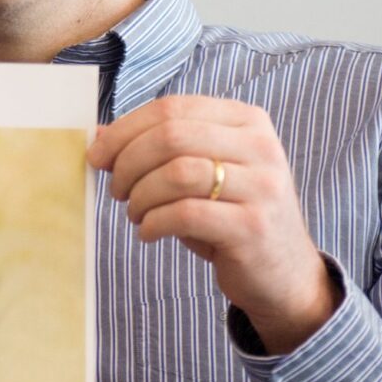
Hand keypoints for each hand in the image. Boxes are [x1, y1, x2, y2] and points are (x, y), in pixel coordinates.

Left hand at [89, 95, 338, 354]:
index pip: (173, 108)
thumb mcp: (201, 175)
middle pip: (171, 136)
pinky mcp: (252, 227)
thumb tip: (99, 136)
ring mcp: (261, 186)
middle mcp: (260, 146)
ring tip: (135, 213)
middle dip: (128, 163)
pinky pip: (185, 214)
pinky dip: (154, 223)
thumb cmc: (231, 217)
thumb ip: (158, 150)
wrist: (284, 273)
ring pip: (177, 173)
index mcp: (246, 120)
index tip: (98, 155)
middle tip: (116, 189)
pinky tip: (149, 232)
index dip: (125, 130)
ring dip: (140, 195)